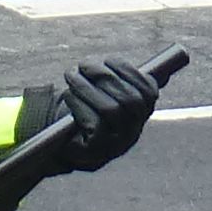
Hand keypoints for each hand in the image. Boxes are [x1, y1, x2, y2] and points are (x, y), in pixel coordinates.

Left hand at [55, 58, 158, 172]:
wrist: (63, 144)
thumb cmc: (85, 112)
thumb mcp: (104, 94)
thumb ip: (119, 80)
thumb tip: (145, 66)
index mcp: (140, 115)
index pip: (148, 92)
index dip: (130, 72)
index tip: (109, 60)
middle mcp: (133, 131)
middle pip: (129, 99)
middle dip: (105, 76)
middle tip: (83, 64)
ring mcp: (117, 144)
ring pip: (111, 109)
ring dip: (87, 87)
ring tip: (71, 75)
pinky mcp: (97, 151)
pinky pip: (94, 124)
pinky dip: (79, 104)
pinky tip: (69, 95)